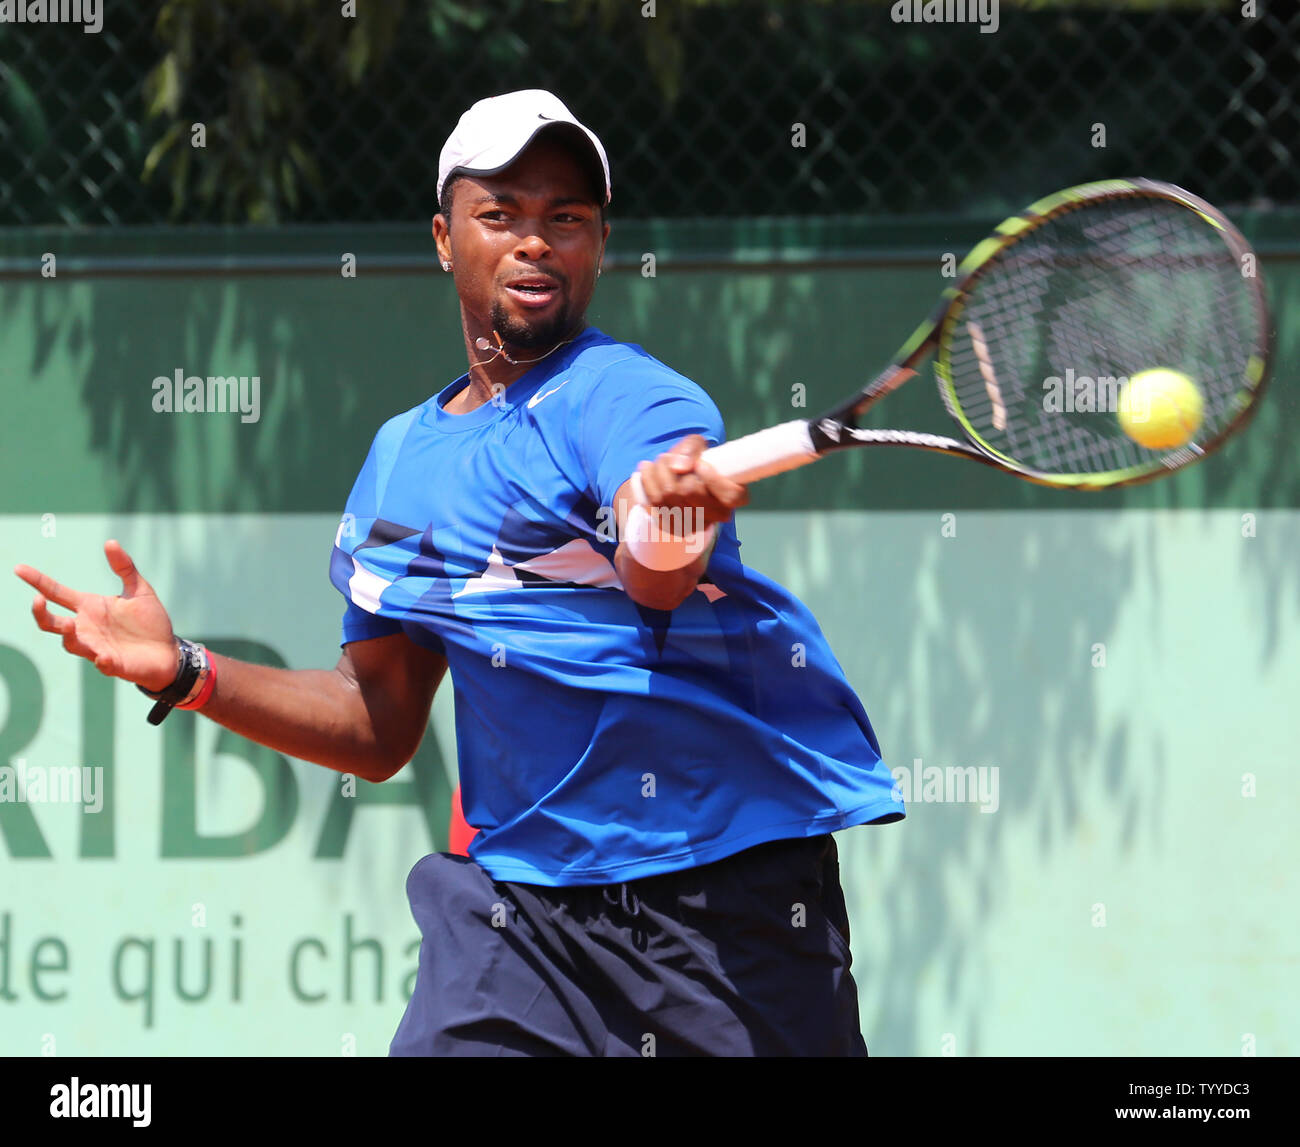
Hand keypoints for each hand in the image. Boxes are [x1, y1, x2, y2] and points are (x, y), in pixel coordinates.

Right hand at [14, 540, 178, 691]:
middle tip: (38, 599)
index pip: (57, 593)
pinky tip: (105, 657)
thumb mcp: (140, 590)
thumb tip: (110, 542)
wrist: (168, 652)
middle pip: (51, 623)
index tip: (19, 568)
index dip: (38, 581)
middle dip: (40, 613)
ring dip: (68, 635)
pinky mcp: (113, 664)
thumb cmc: (150, 622)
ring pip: (70, 644)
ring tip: (70, 624)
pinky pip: (102, 664)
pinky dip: (102, 661)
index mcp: (90, 607)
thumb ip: (125, 567)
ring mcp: (97, 647)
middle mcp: (87, 628)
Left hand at [632, 434, 748, 532]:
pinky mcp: (675, 527)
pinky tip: (647, 470)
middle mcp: (717, 515)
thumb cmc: (692, 461)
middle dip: (673, 467)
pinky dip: (648, 483)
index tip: (700, 464)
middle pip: (690, 491)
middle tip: (668, 456)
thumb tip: (680, 467)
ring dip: (658, 472)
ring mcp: (696, 524)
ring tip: (658, 461)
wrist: (674, 480)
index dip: (714, 481)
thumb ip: (692, 448)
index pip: (730, 496)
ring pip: (669, 496)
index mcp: (732, 496)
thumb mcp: (697, 446)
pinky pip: (655, 504)